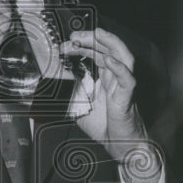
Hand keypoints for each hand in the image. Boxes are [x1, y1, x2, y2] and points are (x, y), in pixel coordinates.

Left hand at [64, 28, 161, 182]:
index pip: (96, 53)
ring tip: (98, 34)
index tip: (66, 45)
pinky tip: (109, 61)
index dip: (82, 46)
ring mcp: (123, 87)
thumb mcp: (79, 105)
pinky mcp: (127, 99)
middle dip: (92, 39)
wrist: (120, 148)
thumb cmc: (105, 127)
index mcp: (106, 78)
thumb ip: (70, 92)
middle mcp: (116, 79)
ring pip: (125, 57)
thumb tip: (54, 81)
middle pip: (109, 49)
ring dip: (110, 43)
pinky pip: (128, 80)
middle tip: (75, 36)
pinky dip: (120, 68)